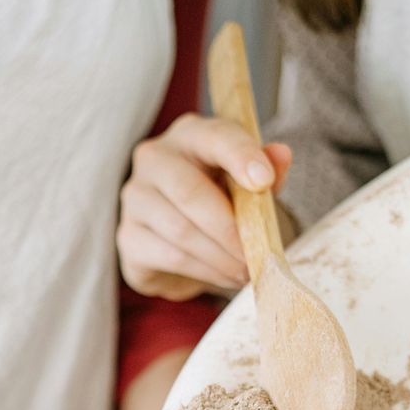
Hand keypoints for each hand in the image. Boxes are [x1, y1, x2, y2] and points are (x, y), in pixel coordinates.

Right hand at [117, 113, 291, 300]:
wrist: (182, 242)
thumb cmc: (219, 201)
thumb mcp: (249, 184)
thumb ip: (268, 170)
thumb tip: (281, 156)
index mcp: (191, 134)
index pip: (215, 136)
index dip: (241, 156)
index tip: (264, 181)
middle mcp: (154, 157)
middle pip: (191, 192)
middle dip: (230, 229)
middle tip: (257, 254)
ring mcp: (135, 198)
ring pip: (181, 230)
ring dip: (221, 257)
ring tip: (246, 270)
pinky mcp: (129, 237)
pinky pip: (170, 256)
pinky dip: (205, 271)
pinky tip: (224, 276)